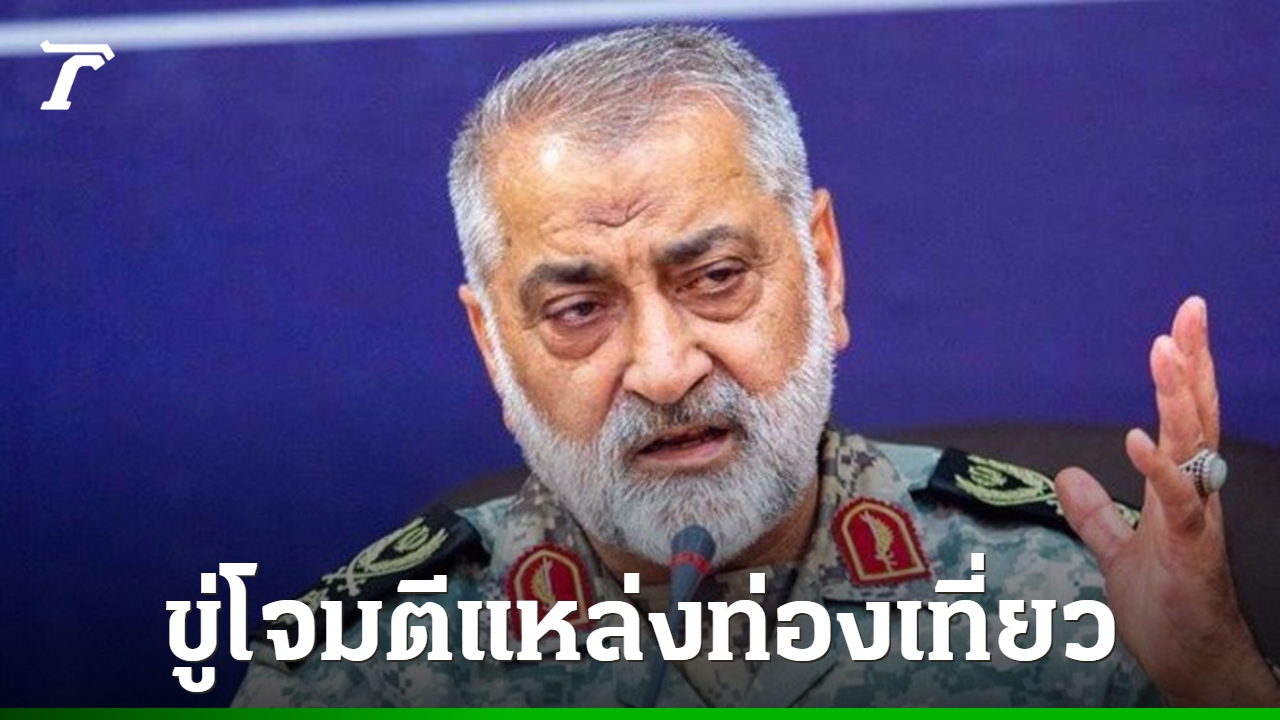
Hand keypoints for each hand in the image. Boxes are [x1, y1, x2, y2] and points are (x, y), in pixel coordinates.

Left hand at [1054, 296, 1279, 705]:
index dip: (1185, 370)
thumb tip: (1067, 474)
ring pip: (1193, 445)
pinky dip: (1159, 468)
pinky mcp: (1191, 551)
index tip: (1181, 322)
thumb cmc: (1167, 609)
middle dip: (1195, 362)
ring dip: (1178, 397)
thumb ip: (1094, 513)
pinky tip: (1138, 437)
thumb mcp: (1118, 551)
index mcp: (1176, 488)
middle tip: (1191, 310)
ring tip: (1166, 350)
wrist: (1191, 664)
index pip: (1183, 415)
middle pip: (1198, 415)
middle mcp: (1194, 493)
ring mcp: (1197, 519)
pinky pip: (1178, 502)